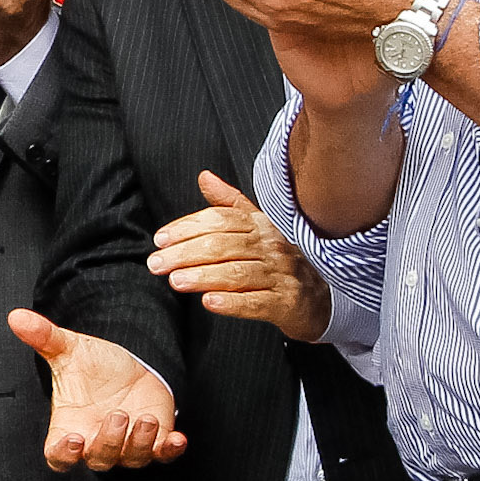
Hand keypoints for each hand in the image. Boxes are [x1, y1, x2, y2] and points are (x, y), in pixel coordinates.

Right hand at [5, 307, 189, 469]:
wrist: (128, 366)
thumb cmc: (93, 366)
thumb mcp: (69, 350)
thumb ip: (44, 337)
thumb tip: (16, 317)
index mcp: (70, 429)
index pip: (59, 456)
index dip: (64, 454)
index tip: (71, 441)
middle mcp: (97, 442)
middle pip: (99, 459)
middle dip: (109, 441)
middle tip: (116, 416)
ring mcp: (127, 445)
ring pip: (132, 459)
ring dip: (139, 443)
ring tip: (144, 418)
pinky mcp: (156, 439)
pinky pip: (163, 454)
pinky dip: (170, 450)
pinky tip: (177, 439)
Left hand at [149, 171, 332, 339]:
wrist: (322, 297)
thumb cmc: (282, 260)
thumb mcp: (259, 226)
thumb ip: (229, 204)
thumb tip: (205, 177)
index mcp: (261, 225)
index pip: (221, 220)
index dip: (188, 228)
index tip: (161, 239)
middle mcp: (272, 246)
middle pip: (223, 246)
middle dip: (186, 254)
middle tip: (157, 263)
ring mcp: (281, 274)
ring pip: (237, 273)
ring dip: (203, 276)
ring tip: (176, 281)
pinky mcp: (287, 303)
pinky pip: (257, 302)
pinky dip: (232, 303)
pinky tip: (210, 303)